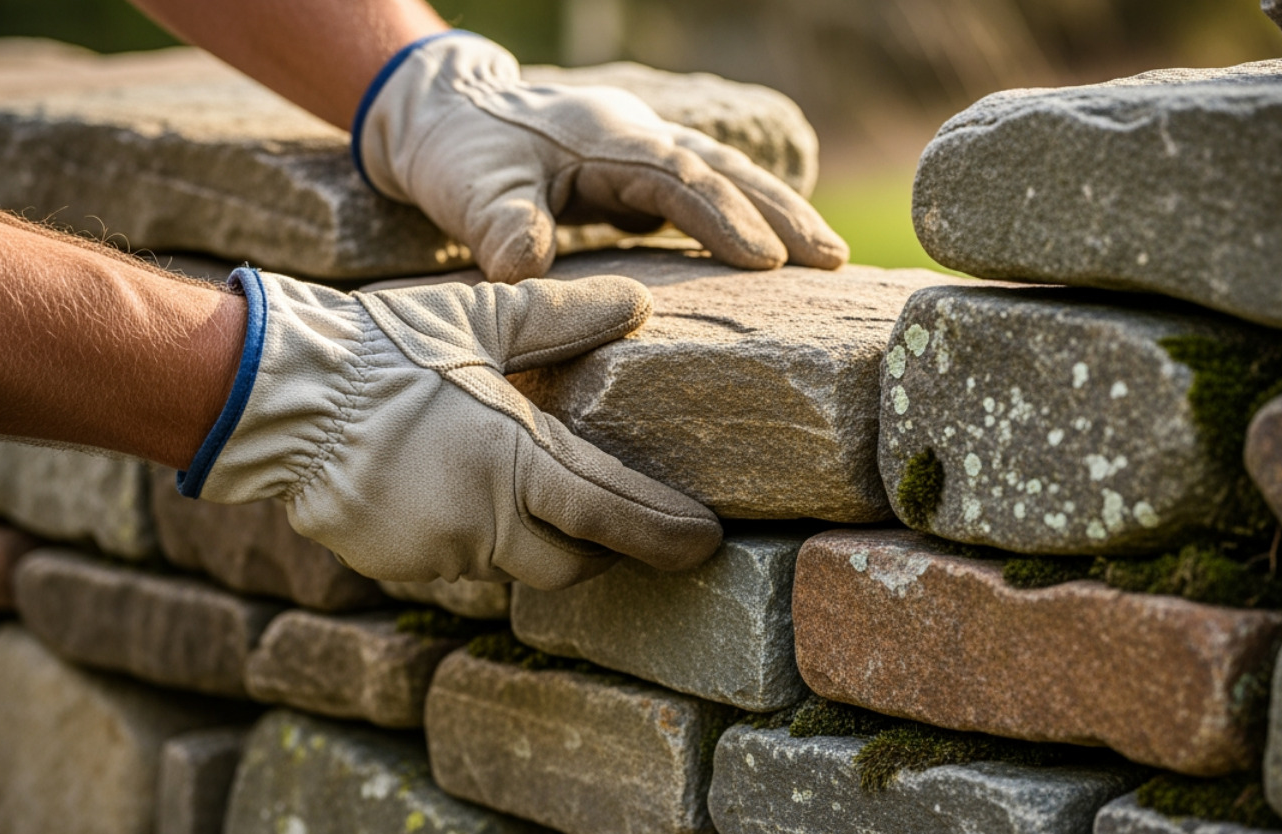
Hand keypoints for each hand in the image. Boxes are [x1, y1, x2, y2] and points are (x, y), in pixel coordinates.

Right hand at [179, 270, 721, 587]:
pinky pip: (459, 563)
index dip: (666, 533)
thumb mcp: (480, 317)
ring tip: (539, 500)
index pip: (613, 514)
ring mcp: (436, 551)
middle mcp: (482, 521)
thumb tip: (636, 303)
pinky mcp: (397, 563)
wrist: (274, 395)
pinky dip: (477, 539)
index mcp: (512, 460)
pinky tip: (464, 500)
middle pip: (573, 564)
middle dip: (606, 548)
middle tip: (631, 526)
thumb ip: (563, 317)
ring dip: (536, 539)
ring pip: (514, 565)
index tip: (707, 541)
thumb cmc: (382, 349)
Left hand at [353, 31, 848, 282]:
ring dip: (777, 212)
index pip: (677, 176)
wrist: (447, 115)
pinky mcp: (641, 174)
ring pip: (725, 176)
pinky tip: (774, 255)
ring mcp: (644, 151)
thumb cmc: (459, 153)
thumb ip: (496, 225)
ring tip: (828, 257)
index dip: (722, 217)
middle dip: (781, 212)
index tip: (766, 260)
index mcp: (604, 137)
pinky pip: (706, 192)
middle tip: (834, 259)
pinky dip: (744, 217)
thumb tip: (523, 271)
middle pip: (723, 169)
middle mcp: (636, 136)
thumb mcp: (466, 188)